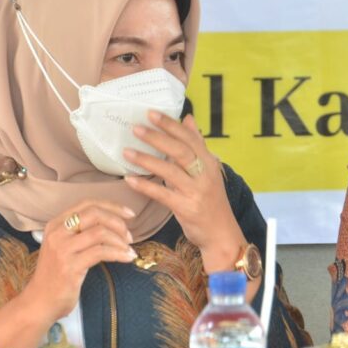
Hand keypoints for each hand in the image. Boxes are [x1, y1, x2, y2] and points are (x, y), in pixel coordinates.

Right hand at [24, 199, 135, 321]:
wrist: (39, 302)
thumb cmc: (56, 275)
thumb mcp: (64, 247)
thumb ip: (81, 232)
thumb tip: (113, 222)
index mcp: (55, 224)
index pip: (87, 203)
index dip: (112, 206)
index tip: (129, 214)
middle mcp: (57, 232)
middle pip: (95, 214)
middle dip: (118, 223)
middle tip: (129, 236)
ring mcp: (62, 249)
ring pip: (100, 233)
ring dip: (120, 241)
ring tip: (129, 250)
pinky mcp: (70, 266)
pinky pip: (101, 252)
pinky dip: (119, 253)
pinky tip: (127, 258)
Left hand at [123, 111, 245, 271]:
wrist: (221, 233)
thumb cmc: (211, 200)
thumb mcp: (208, 170)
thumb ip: (197, 145)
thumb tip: (188, 118)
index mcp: (210, 162)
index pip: (190, 138)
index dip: (170, 125)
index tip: (151, 113)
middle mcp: (205, 175)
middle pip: (181, 151)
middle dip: (157, 138)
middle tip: (136, 128)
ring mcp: (197, 192)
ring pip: (171, 171)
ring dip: (147, 160)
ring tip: (126, 151)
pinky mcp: (187, 209)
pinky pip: (163, 195)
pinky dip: (145, 186)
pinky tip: (130, 179)